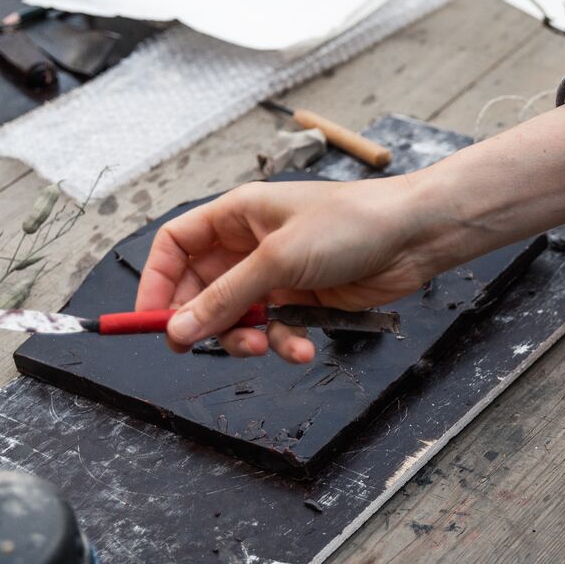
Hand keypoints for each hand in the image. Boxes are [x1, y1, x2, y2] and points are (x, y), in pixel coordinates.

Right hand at [135, 174, 459, 361]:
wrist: (414, 236)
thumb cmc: (351, 224)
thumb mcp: (279, 260)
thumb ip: (227, 297)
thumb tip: (179, 328)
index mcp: (237, 216)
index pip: (176, 246)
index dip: (157, 281)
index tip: (151, 318)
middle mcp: (252, 244)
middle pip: (202, 289)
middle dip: (204, 320)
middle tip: (198, 347)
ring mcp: (278, 273)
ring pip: (238, 316)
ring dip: (246, 338)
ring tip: (265, 346)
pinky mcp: (304, 299)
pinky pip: (276, 328)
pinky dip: (284, 342)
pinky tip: (302, 347)